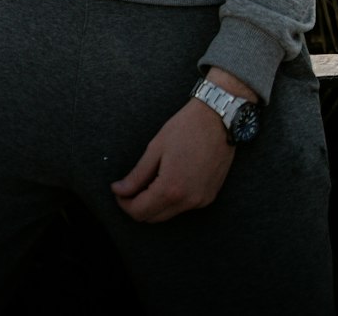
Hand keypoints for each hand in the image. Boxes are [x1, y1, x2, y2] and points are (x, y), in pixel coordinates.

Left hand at [110, 99, 234, 223]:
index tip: (118, 191)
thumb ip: (137, 175)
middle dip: (137, 205)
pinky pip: (184, 207)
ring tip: (149, 181)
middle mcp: (187, 201)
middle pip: (153, 217)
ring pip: (169, 214)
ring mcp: (201, 201)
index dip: (124, 204)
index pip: (140, 212)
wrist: (218, 118)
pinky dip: (172, 200)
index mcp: (171, 188)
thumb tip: (119, 190)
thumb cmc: (186, 128)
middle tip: (129, 187)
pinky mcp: (210, 196)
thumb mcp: (156, 148)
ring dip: (155, 204)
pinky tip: (169, 180)